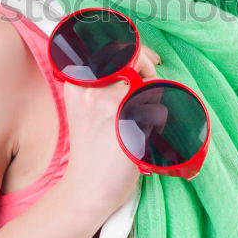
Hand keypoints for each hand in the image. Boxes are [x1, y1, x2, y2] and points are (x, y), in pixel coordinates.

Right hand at [59, 44, 161, 217]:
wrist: (86, 189)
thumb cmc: (92, 151)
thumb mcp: (84, 109)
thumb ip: (101, 84)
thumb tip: (139, 61)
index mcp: (77, 83)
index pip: (110, 48)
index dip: (135, 48)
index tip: (147, 58)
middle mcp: (92, 89)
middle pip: (133, 59)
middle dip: (149, 67)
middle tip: (154, 83)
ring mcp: (109, 103)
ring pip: (149, 84)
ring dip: (155, 97)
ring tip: (147, 117)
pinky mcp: (128, 122)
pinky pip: (159, 109)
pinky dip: (160, 121)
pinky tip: (147, 136)